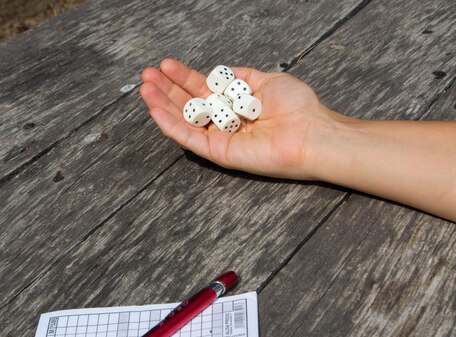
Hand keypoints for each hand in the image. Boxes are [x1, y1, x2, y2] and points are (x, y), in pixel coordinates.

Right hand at [140, 59, 342, 179]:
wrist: (310, 132)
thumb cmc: (297, 107)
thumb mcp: (265, 80)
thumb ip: (239, 77)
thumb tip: (219, 71)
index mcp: (234, 104)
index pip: (201, 89)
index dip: (183, 77)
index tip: (166, 64)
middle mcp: (224, 121)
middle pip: (187, 104)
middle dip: (166, 88)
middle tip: (147, 74)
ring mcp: (219, 138)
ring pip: (183, 120)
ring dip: (161, 104)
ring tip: (145, 87)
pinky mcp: (217, 152)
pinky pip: (189, 137)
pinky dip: (170, 124)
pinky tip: (154, 109)